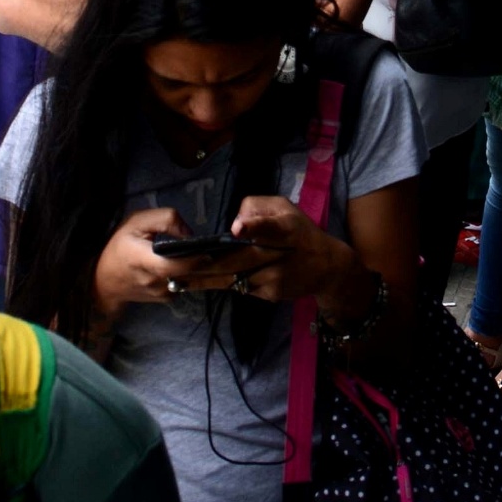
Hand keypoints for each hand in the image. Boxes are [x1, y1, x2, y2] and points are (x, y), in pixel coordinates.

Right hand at [90, 208, 267, 318]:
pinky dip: (191, 275)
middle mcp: (155, 281)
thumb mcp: (137, 222)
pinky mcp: (165, 299)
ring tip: (214, 254)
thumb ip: (164, 220)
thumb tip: (189, 232)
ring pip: (189, 279)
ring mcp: (161, 294)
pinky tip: (196, 264)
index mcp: (144, 260)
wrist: (103, 282)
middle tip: (224, 248)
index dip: (196, 259)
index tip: (212, 248)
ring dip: (201, 268)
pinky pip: (184, 285)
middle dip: (207, 262)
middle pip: (188, 273)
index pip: (176, 265)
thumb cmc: (119, 246)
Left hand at [181, 197, 337, 303]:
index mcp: (285, 228)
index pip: (271, 226)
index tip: (237, 229)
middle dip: (207, 265)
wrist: (326, 268)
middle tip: (177, 266)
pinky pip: (239, 288)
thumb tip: (235, 223)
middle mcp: (278, 255)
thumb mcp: (285, 208)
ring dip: (204, 281)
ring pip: (234, 279)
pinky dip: (218, 285)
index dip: (256, 227)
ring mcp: (273, 279)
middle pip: (239, 261)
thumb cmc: (300, 232)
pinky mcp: (268, 295)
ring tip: (175, 280)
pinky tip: (195, 285)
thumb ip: (258, 207)